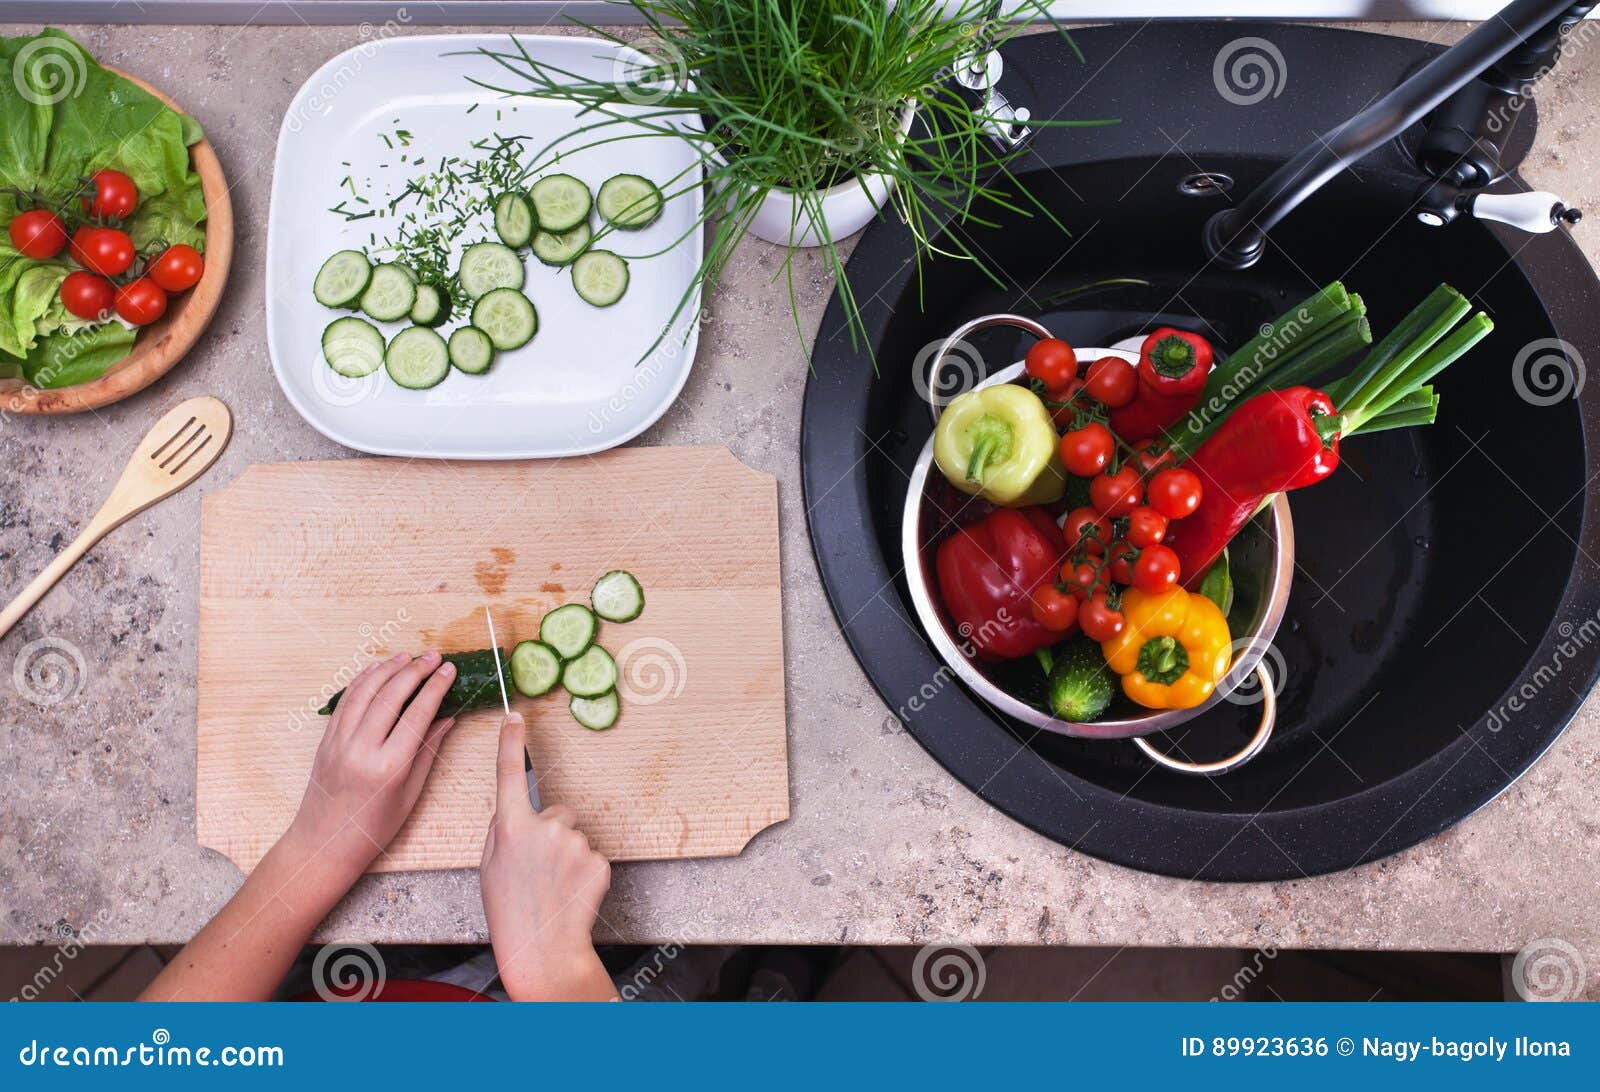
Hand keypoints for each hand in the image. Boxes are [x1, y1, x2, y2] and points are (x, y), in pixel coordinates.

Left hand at [283, 651, 460, 884]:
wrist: (324, 844)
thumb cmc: (373, 828)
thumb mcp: (409, 794)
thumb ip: (427, 752)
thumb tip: (447, 718)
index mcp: (388, 767)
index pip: (417, 714)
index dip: (435, 688)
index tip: (449, 670)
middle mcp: (361, 750)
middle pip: (390, 696)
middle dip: (415, 671)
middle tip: (434, 657)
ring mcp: (339, 742)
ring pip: (364, 692)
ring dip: (387, 669)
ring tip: (407, 656)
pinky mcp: (326, 741)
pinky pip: (344, 702)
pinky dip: (361, 681)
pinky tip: (376, 670)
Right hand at [481, 712, 615, 1001]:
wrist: (544, 949)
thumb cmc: (510, 910)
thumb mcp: (489, 866)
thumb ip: (503, 830)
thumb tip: (516, 810)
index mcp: (510, 827)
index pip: (509, 774)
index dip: (511, 743)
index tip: (515, 718)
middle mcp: (544, 828)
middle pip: (555, 811)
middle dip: (548, 832)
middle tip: (537, 869)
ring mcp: (575, 843)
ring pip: (573, 834)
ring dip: (565, 852)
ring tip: (553, 884)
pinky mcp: (599, 859)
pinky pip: (590, 853)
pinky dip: (582, 868)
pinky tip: (570, 890)